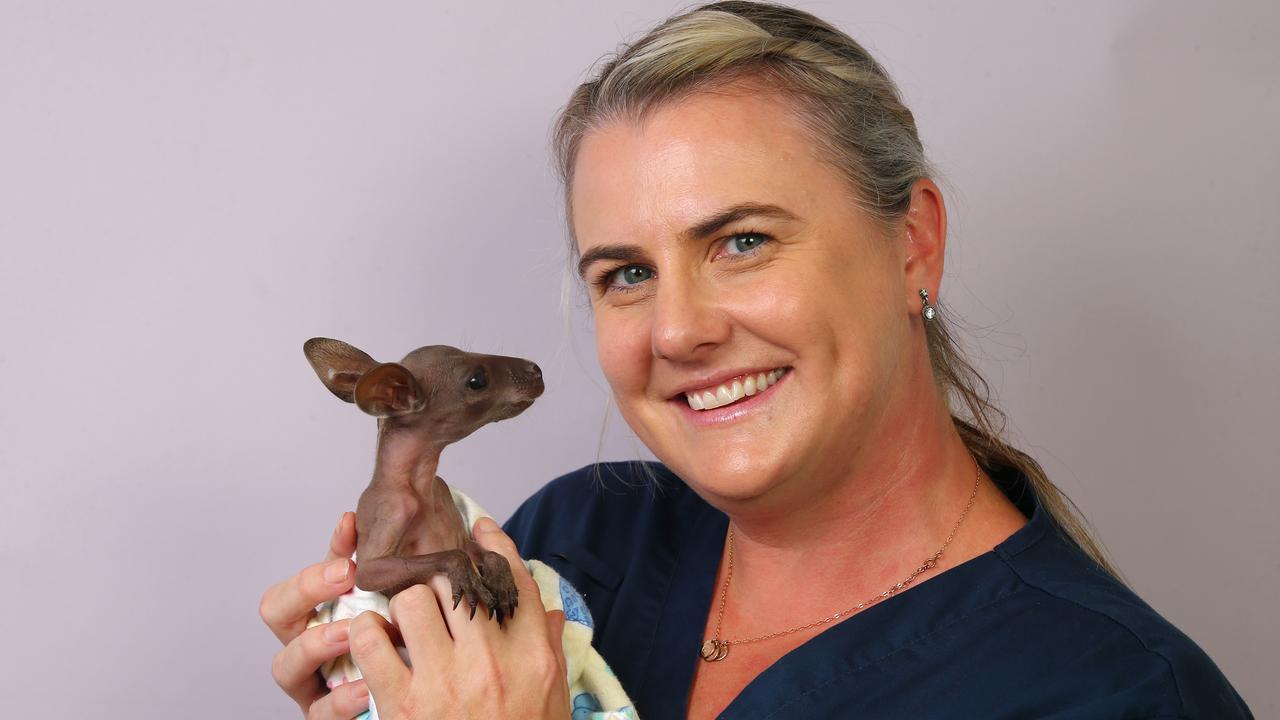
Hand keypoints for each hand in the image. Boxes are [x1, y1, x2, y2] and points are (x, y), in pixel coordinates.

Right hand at [259, 511, 371, 718]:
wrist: (404, 694)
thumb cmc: (381, 642)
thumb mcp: (371, 600)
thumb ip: (360, 564)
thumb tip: (350, 519)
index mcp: (308, 618)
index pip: (287, 590)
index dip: (313, 573)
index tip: (350, 561)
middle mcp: (299, 649)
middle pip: (275, 616)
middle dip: (306, 593)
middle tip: (347, 578)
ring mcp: (309, 686)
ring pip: (285, 666)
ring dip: (316, 644)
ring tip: (351, 631)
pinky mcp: (326, 717)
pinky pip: (322, 712)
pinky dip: (341, 699)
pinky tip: (367, 686)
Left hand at [348, 516, 570, 718]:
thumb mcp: (552, 699)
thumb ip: (549, 651)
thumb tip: (549, 614)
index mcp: (531, 657)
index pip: (514, 581)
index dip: (495, 546)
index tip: (481, 531)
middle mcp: (490, 660)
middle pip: (461, 580)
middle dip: (445, 577)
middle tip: (434, 584)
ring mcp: (445, 680)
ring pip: (415, 599)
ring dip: (405, 603)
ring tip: (403, 618)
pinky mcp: (404, 705)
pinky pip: (372, 641)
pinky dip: (366, 634)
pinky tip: (373, 642)